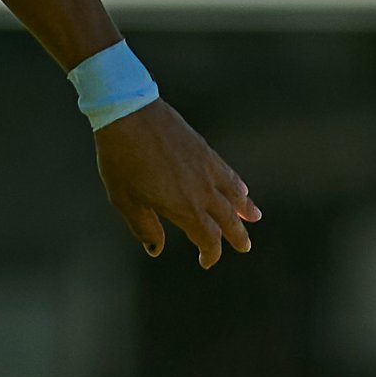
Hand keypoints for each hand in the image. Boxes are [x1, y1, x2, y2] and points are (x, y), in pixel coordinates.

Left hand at [95, 102, 260, 268]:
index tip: (206, 261)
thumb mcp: (125, 200)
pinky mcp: (205, 150)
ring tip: (254, 218)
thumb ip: (144, 227)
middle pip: (227, 220)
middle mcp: (202, 191)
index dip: (210, 253)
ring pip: (234, 195)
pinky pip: (228, 172)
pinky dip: (237, 185)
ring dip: (245, 209)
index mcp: (183, 208)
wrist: (129, 114)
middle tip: (244, 247)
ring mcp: (207, 169)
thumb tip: (156, 250)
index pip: (207, 237)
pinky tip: (241, 188)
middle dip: (237, 236)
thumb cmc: (121, 159)